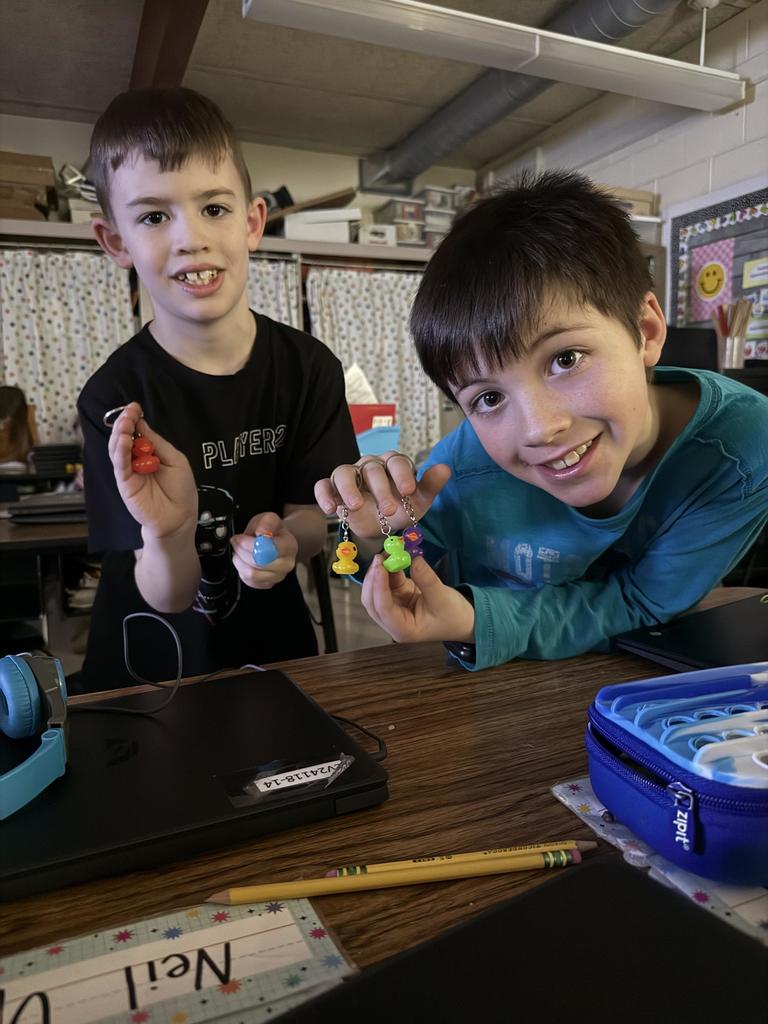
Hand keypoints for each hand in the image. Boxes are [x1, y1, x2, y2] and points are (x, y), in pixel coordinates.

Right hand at [108, 402, 196, 539]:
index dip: (133, 419)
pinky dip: (120, 452)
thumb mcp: (174, 459)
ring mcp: (128, 472)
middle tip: (128, 412)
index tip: (134, 407)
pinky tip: (123, 441)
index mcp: (148, 453)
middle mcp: (135, 461)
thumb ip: (156, 443)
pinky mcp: (125, 484)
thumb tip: (141, 423)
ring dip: (119, 434)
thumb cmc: (181, 490)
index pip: (136, 432)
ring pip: (117, 449)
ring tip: (124, 422)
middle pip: (123, 438)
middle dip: (124, 422)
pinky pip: (120, 466)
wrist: (180, 517)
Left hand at [230, 512, 298, 589]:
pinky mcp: (268, 584)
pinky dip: (242, 570)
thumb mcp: (269, 518)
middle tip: (236, 542)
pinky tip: (243, 561)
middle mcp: (287, 564)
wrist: (276, 541)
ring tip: (238, 551)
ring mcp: (278, 576)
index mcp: (289, 546)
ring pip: (252, 574)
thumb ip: (266, 522)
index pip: (267, 550)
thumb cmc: (272, 530)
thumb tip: (262, 532)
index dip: (249, 544)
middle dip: (241, 551)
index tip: (241, 537)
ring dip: (240, 561)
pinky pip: (249, 582)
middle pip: (258, 563)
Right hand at [314, 451, 450, 537]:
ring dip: (348, 488)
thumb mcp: (419, 502)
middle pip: (372, 469)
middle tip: (389, 510)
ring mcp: (350, 476)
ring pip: (344, 473)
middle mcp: (370, 465)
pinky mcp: (333, 489)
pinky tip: (330, 509)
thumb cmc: (402, 509)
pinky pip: (323, 485)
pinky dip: (324, 494)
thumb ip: (430, 485)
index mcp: (392, 464)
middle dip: (380, 489)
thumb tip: (445, 468)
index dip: (402, 474)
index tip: (408, 490)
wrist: (381, 527)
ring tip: (355, 506)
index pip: (396, 461)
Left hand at [361, 555, 474, 643]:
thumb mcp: (443, 597)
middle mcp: (393, 621)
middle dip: (373, 578)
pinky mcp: (398, 598)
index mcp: (402, 629)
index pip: (382, 608)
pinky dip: (387, 570)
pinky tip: (392, 557)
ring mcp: (394, 609)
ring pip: (375, 591)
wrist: (463, 620)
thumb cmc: (454, 616)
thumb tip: (414, 559)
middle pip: (371, 601)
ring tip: (387, 553)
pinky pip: (386, 583)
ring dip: (379, 572)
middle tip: (381, 557)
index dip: (378, 586)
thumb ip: (426, 579)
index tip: (380, 565)